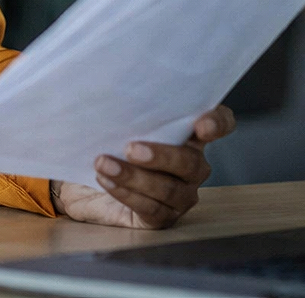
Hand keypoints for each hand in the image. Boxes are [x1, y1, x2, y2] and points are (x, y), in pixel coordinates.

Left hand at [52, 106, 235, 228]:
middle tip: (130, 148)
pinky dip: (126, 193)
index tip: (202, 124)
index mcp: (188, 134)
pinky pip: (150, 208)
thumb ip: (126, 108)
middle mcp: (192, 165)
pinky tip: (106, 180)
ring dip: (134, 176)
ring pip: (168, 189)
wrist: (84, 180)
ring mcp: (180, 194)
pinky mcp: (162, 217)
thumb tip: (110, 86)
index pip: (220, 123)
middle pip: (190, 162)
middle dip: (161, 155)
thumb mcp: (116, 121)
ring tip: (104, 164)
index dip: (218, 123)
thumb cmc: (106, 143)